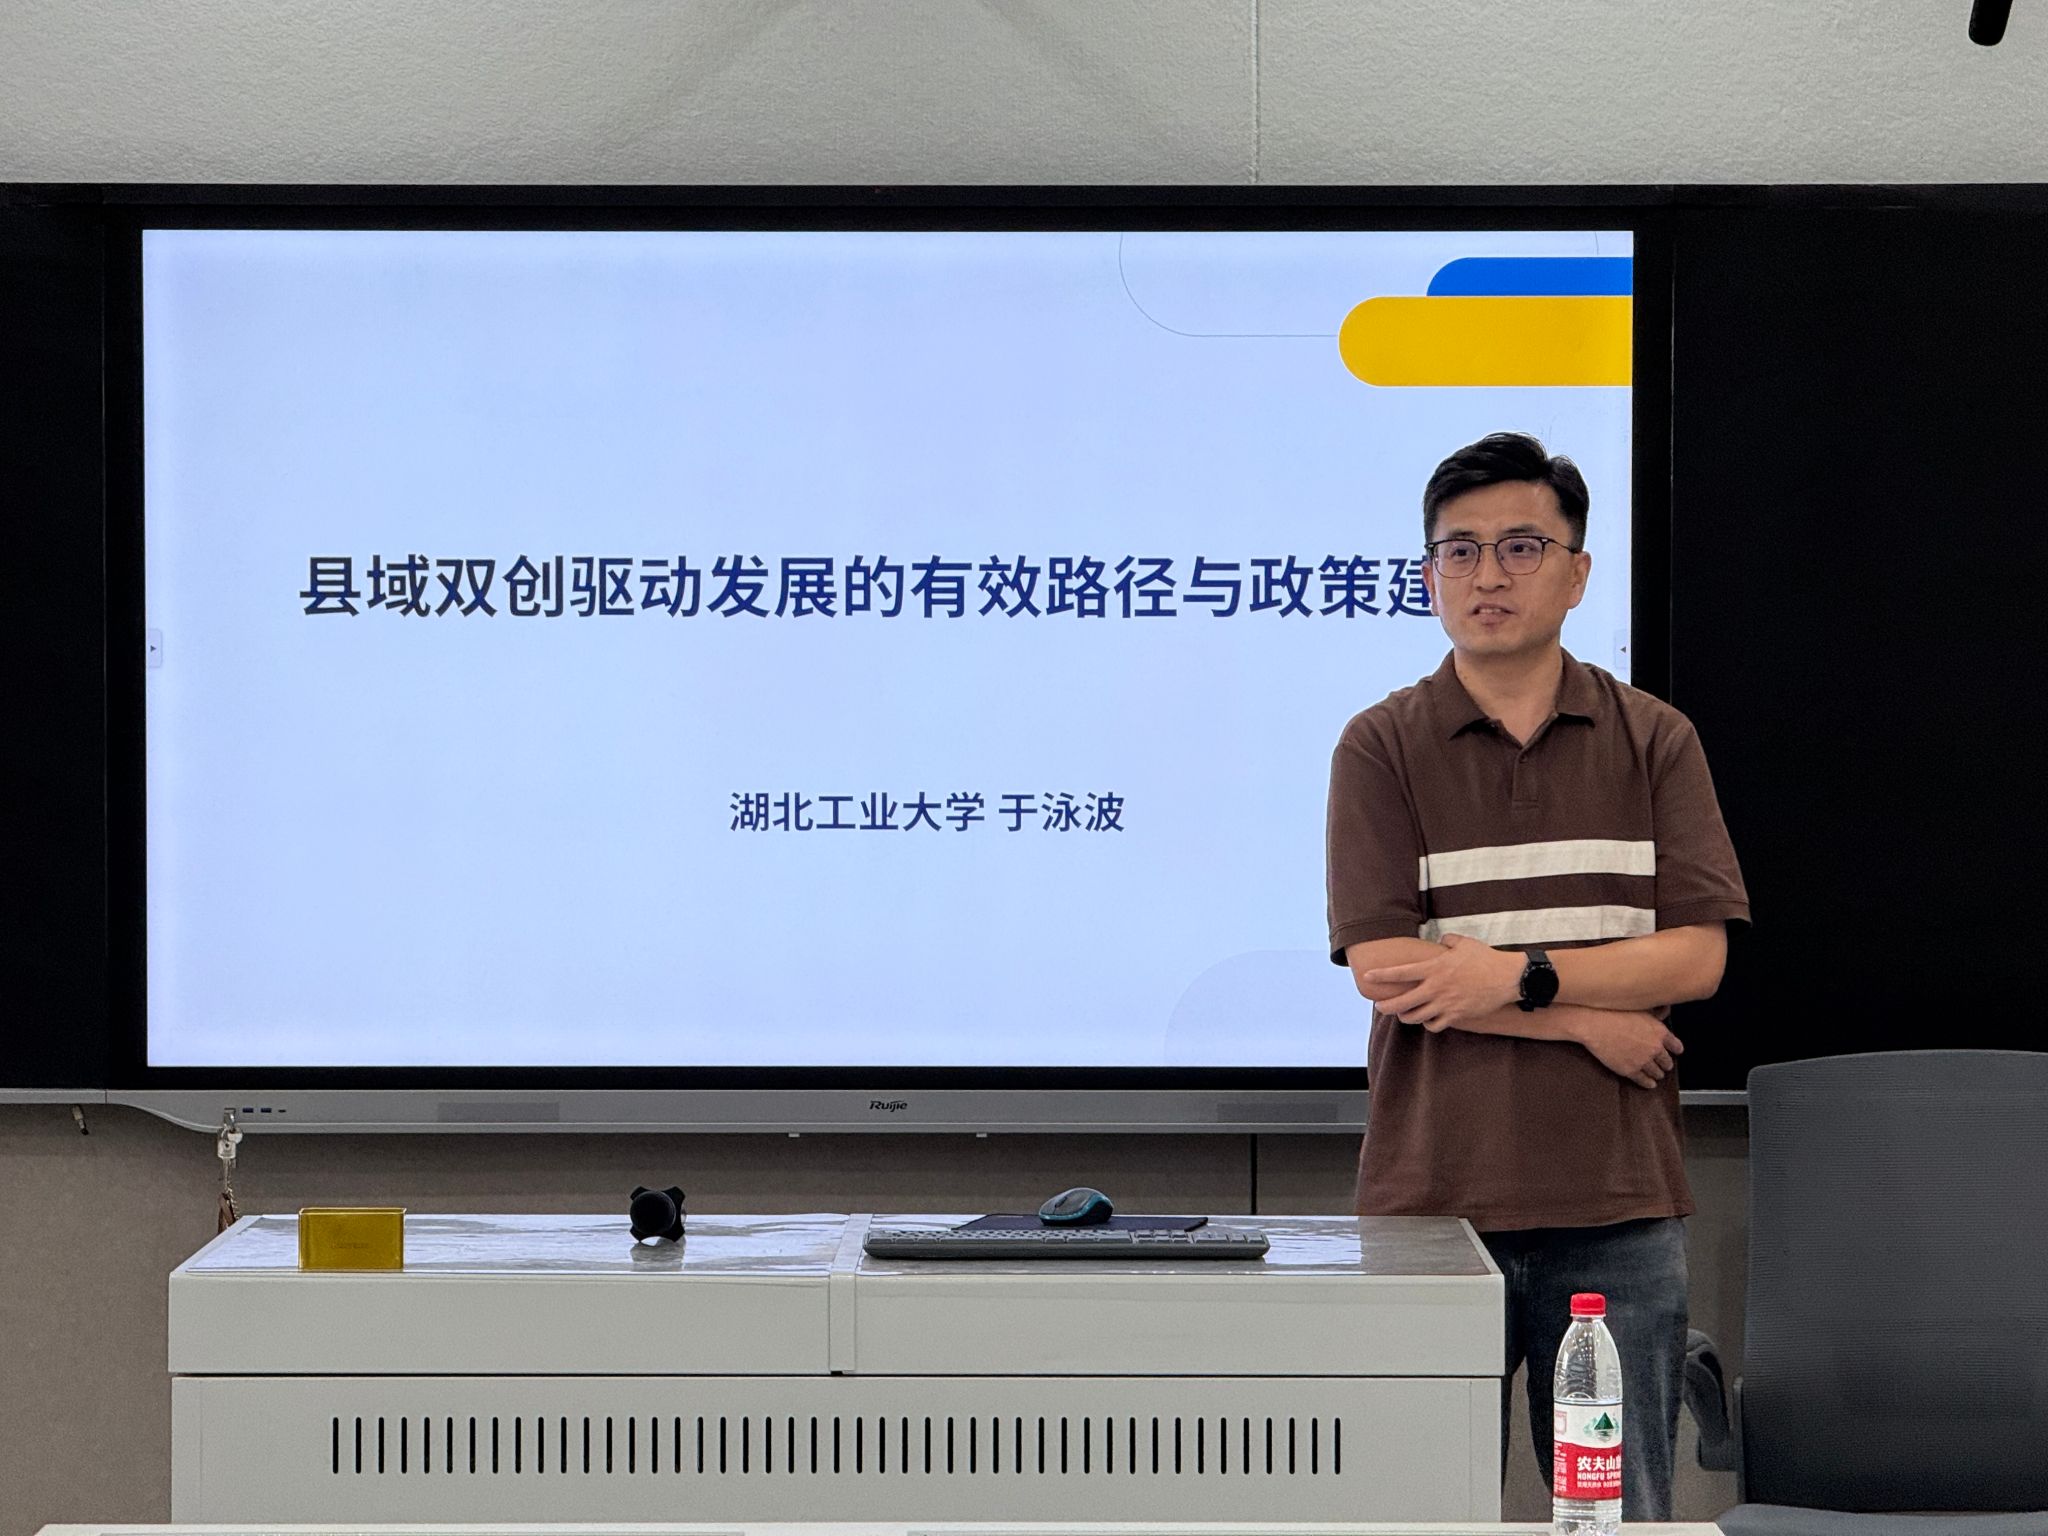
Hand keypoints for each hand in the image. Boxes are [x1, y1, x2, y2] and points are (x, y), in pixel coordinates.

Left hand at [1362, 933, 1524, 1031]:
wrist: (1508, 978)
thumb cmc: (1486, 958)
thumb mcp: (1464, 943)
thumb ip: (1447, 940)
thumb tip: (1440, 940)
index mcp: (1434, 968)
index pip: (1401, 973)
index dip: (1382, 975)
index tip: (1367, 977)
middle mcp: (1436, 988)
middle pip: (1402, 1003)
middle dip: (1386, 1006)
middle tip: (1380, 1005)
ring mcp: (1445, 1004)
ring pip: (1415, 1017)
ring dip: (1405, 1016)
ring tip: (1402, 1014)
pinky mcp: (1457, 1016)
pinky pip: (1434, 1025)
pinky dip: (1428, 1024)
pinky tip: (1427, 1019)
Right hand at [1572, 1010, 1684, 1088]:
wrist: (1595, 1023)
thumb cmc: (1614, 1012)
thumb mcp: (1639, 1008)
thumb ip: (1656, 1013)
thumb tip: (1665, 1011)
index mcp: (1659, 1032)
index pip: (1676, 1045)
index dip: (1676, 1049)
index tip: (1676, 1051)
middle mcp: (1655, 1048)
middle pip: (1667, 1061)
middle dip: (1665, 1063)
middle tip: (1664, 1064)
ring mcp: (1643, 1061)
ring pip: (1657, 1073)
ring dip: (1657, 1074)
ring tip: (1657, 1074)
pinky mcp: (1630, 1070)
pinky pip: (1644, 1081)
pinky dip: (1648, 1083)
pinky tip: (1649, 1083)